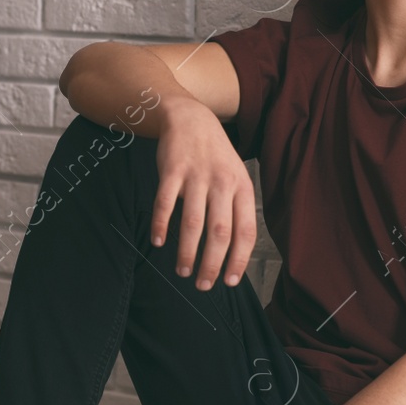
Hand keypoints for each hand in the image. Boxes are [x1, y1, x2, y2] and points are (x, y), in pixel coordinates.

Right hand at [151, 100, 257, 290]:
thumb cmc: (215, 158)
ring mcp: (197, 176)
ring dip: (187, 252)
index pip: (246, 231)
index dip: (239, 260)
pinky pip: (165, 202)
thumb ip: (235, 210)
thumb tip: (233, 254)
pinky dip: (162, 225)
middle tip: (203, 285)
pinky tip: (159, 242)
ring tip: (183, 271)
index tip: (230, 281)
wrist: (191, 119)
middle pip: (220, 232)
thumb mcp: (235, 178)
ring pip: (193, 222)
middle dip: (212, 264)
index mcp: (242, 188)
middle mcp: (223, 183)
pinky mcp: (172, 170)